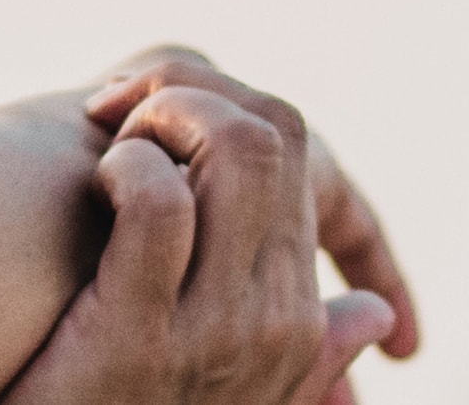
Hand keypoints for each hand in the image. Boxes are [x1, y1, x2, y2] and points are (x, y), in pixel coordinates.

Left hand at [0, 82, 389, 403]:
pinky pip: (157, 202)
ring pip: (236, 151)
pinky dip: (128, 165)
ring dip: (166, 116)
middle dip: (194, 93)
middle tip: (125, 114)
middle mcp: (273, 319)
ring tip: (113, 141)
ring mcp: (212, 328)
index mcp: (295, 321)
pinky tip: (95, 181)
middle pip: (275, 134)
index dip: (228, 105)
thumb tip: (373, 315)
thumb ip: (311, 357)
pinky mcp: (135, 333)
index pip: (310, 161)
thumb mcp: (232, 398)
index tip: (155, 119)